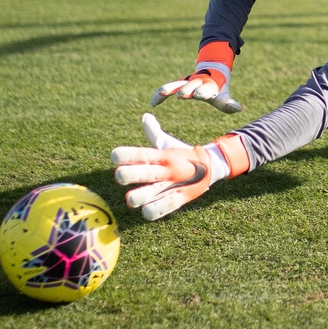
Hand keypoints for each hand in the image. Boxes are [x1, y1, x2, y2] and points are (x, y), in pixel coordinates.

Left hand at [112, 113, 248, 219]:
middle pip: (147, 172)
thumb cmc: (182, 154)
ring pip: (156, 191)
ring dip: (142, 196)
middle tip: (119, 176)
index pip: (144, 154)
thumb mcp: (168, 143)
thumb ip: (153, 131)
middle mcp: (167, 169)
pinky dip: (157, 210)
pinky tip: (145, 212)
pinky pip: (169, 205)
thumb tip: (145, 116)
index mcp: (163, 155)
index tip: (114, 156)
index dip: (129, 155)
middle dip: (132, 174)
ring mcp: (174, 184)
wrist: (212, 165)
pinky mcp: (181, 198)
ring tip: (130, 200)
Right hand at [151, 41, 242, 113]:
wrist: (210, 71)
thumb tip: (238, 109)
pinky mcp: (178, 84)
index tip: (198, 95)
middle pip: (191, 85)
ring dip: (169, 88)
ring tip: (161, 93)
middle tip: (180, 95)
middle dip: (186, 89)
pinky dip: (160, 95)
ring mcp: (186, 82)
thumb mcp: (223, 97)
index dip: (202, 91)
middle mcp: (196, 82)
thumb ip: (227, 104)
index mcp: (209, 85)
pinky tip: (153, 103)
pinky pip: (167, 89)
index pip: (206, 89)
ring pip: (176, 84)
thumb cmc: (217, 89)